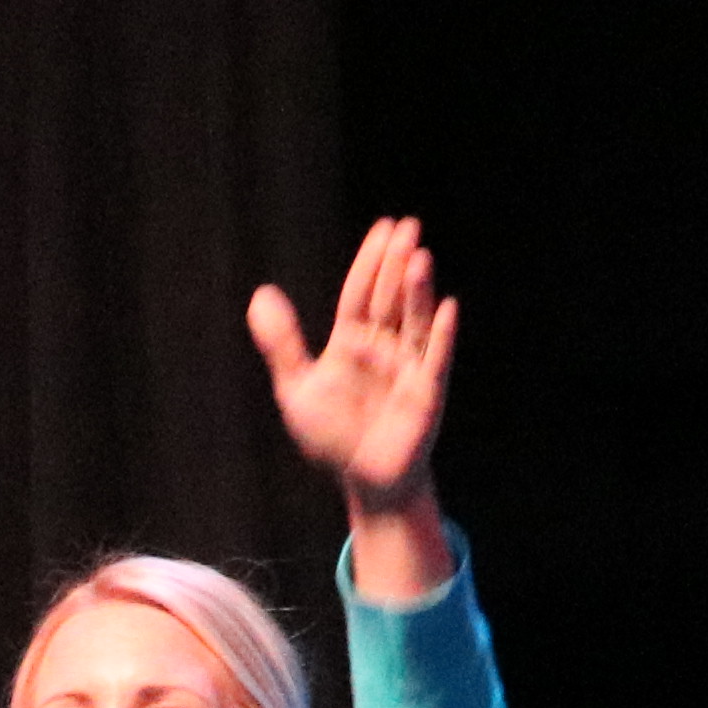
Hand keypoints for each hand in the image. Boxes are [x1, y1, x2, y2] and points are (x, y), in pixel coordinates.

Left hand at [248, 216, 454, 506]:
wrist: (366, 480)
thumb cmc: (333, 436)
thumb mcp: (297, 388)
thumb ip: (282, 344)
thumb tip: (261, 294)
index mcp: (352, 341)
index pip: (361, 293)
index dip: (370, 263)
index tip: (383, 230)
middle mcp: (384, 347)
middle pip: (389, 298)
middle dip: (396, 265)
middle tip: (406, 227)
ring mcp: (408, 367)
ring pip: (413, 321)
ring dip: (417, 291)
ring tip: (420, 258)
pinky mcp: (427, 393)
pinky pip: (435, 359)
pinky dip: (441, 335)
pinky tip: (447, 308)